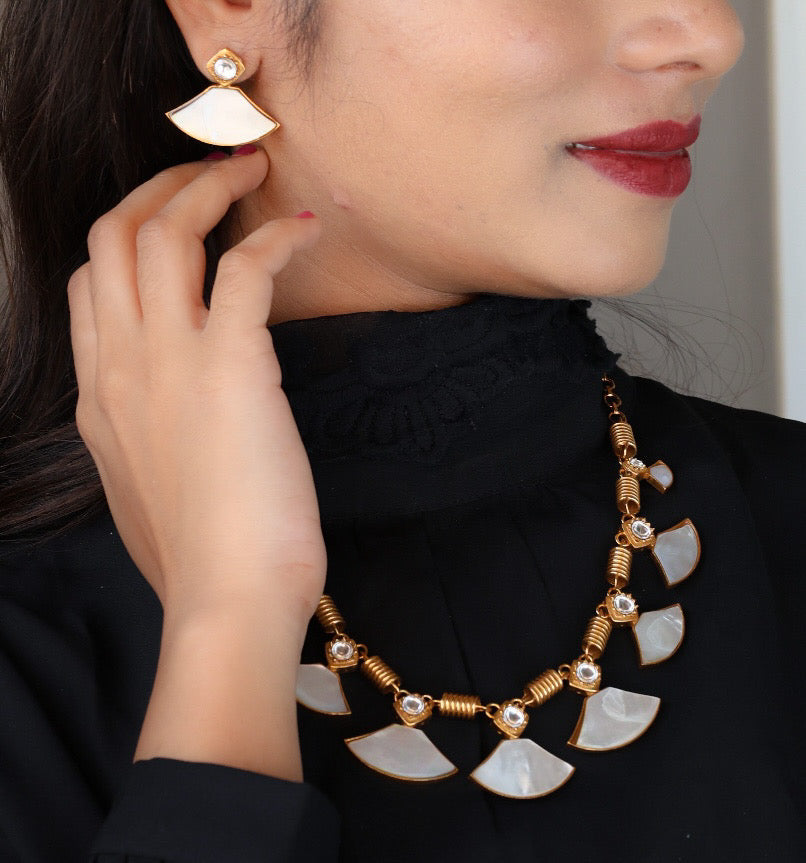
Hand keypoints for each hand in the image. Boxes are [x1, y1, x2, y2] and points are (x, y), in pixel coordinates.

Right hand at [67, 150, 324, 628]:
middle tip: (209, 171)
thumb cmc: (202, 560)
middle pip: (113, 234)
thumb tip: (172, 425)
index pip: (90, 284)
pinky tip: (304, 230)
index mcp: (99, 396)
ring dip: (207, 186)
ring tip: (252, 169)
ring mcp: (166, 360)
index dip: (128, 236)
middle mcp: (119, 365)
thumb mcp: (146, 492)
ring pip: (163, 230)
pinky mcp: (229, 364)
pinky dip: (274, 236)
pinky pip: (244, 268)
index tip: (174, 221)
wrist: (226, 603)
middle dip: (157, 187)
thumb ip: (146, 442)